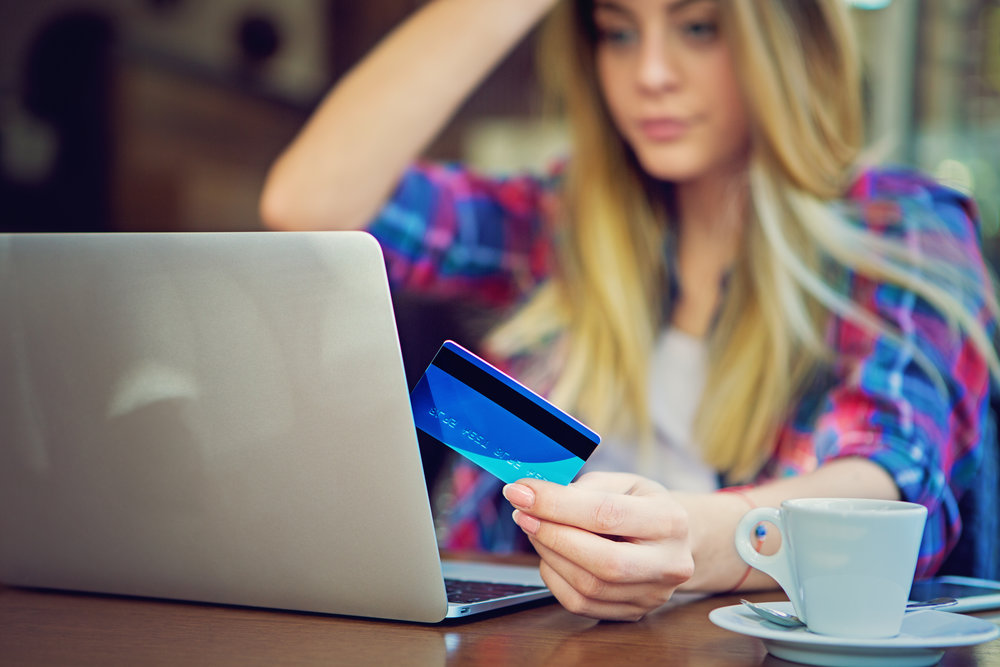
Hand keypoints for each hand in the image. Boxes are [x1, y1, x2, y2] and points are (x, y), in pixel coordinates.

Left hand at [503, 472, 693, 620]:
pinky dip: (555, 577)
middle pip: (602, 561)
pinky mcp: (632, 613)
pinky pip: (580, 603)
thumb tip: (537, 498)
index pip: (606, 515)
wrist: (675, 540)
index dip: (556, 504)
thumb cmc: (644, 506)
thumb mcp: (623, 482)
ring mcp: (652, 595)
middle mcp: (668, 564)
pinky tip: (550, 554)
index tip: (522, 492)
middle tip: (523, 513)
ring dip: (548, 555)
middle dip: (552, 535)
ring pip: (587, 586)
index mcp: (669, 521)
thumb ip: (585, 489)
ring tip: (535, 528)